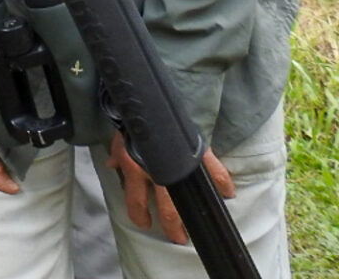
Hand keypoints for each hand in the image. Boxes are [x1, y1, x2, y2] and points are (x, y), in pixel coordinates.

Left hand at [108, 132, 235, 244]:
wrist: (145, 102)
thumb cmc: (132, 123)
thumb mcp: (120, 139)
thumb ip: (118, 155)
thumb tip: (111, 165)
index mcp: (134, 169)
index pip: (135, 201)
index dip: (140, 215)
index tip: (146, 223)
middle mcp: (155, 171)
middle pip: (167, 208)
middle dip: (173, 227)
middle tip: (178, 237)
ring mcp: (176, 163)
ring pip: (189, 197)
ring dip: (197, 213)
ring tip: (202, 222)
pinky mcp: (196, 152)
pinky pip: (213, 171)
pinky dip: (222, 183)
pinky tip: (228, 194)